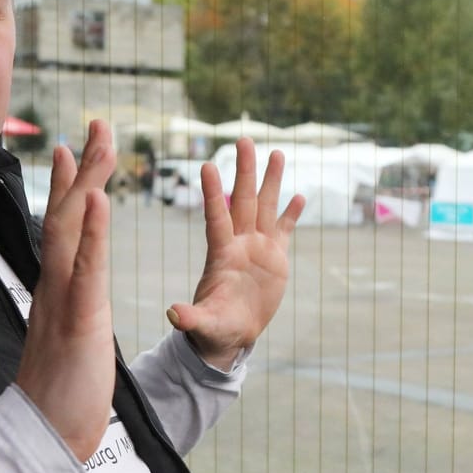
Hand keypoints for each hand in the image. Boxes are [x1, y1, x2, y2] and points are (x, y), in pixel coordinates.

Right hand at [16, 122, 117, 458]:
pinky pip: (85, 270)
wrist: (44, 437)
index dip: (68, 187)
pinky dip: (92, 233)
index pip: (63, 228)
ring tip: (99, 143)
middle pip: (66, 215)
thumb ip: (65, 314)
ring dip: (87, 184)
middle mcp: (55, 287)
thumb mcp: (66, 342)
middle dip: (83, 168)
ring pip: (72, 230)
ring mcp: (64, 300)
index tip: (73, 149)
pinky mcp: (79, 321)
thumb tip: (66, 300)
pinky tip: (98, 199)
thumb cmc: (59, 396)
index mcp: (58, 291)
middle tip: (97, 123)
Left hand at [168, 138, 305, 369]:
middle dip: (244, 170)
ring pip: (265, 207)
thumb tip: (173, 315)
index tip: (207, 165)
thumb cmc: (212, 328)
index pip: (217, 217)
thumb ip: (191, 317)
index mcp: (221, 255)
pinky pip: (283, 230)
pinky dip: (291, 214)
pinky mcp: (275, 258)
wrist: (231, 333)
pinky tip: (300, 196)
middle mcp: (239, 243)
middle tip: (243, 139)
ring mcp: (258, 248)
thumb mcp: (202, 324)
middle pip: (243, 200)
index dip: (213, 194)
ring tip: (277, 152)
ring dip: (271, 181)